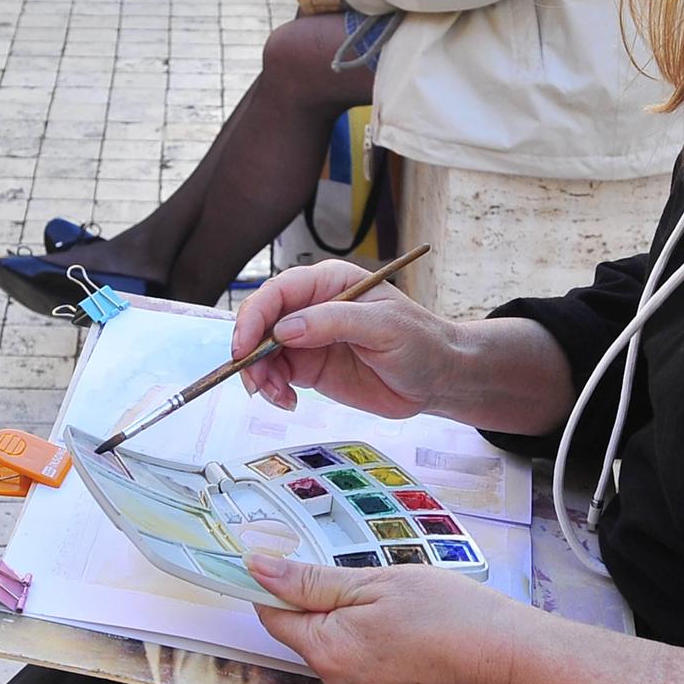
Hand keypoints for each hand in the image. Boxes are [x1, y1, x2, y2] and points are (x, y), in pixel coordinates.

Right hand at [231, 261, 466, 415]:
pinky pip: (276, 375)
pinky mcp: (310, 368)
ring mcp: (309, 339)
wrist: (438, 379)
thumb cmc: (420, 342)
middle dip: (249, 351)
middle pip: (262, 321)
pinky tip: (287, 402)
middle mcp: (313, 307)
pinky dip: (272, 390)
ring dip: (259, 375)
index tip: (245, 347)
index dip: (254, 316)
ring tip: (278, 397)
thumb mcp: (384, 326)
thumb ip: (335, 323)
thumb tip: (285, 329)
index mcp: (330, 282)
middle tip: (256, 382)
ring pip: (263, 352)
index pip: (279, 291)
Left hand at [250, 557, 522, 683]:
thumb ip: (312, 580)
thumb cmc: (447, 611)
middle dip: (330, 612)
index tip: (297, 571)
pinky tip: (413, 646)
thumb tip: (257, 569)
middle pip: (310, 639)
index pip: (274, 617)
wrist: (505, 656)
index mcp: (328, 648)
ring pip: (341, 660)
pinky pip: (368, 682)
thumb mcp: (377, 582)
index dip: (278, 589)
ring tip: (402, 619)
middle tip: (375, 591)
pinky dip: (380, 662)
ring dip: (356, 637)